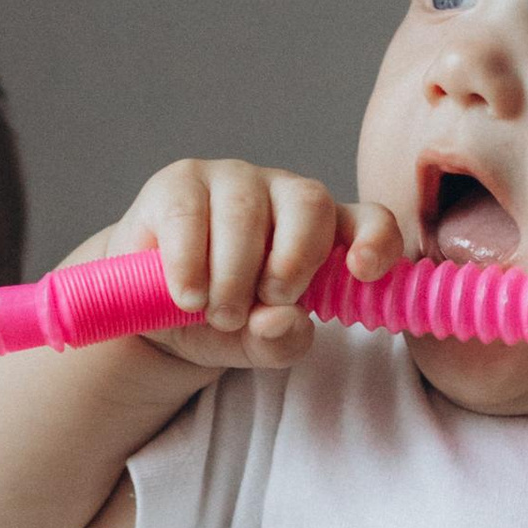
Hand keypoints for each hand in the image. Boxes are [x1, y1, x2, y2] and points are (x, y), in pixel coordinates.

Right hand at [82, 159, 402, 372]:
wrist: (151, 312)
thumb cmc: (219, 322)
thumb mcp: (256, 346)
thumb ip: (280, 341)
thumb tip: (285, 320)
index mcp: (324, 231)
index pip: (370, 221)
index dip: (376, 239)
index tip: (364, 272)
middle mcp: (285, 195)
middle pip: (310, 204)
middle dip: (291, 264)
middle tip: (261, 307)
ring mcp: (233, 181)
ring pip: (246, 211)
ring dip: (233, 273)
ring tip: (218, 313)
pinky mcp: (179, 183)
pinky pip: (189, 214)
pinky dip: (190, 264)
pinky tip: (189, 294)